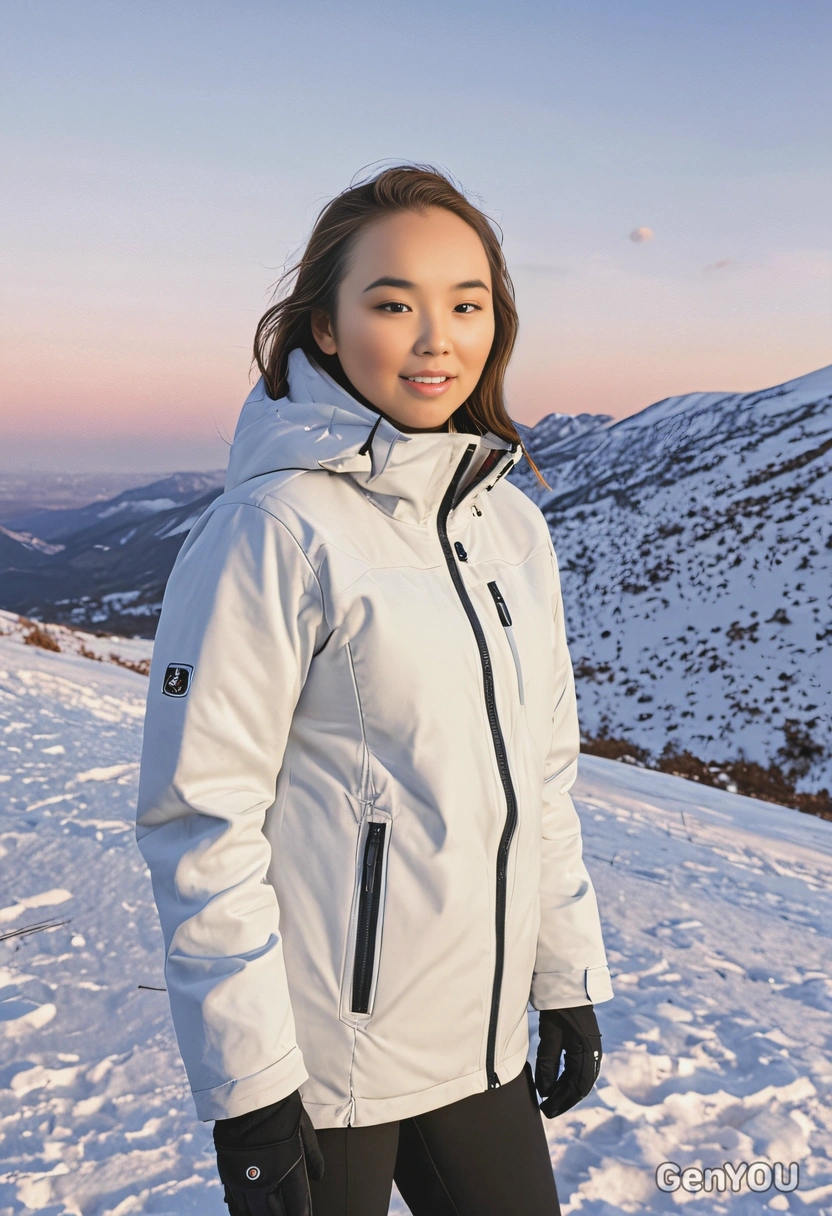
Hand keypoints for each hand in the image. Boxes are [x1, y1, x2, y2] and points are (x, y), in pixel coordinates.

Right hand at [213, 1090, 323, 1215]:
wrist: (248, 1092)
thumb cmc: (280, 1106)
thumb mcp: (304, 1127)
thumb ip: (313, 1155)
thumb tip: (319, 1176)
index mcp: (288, 1168)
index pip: (297, 1205)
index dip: (302, 1214)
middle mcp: (265, 1178)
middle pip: (274, 1214)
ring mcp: (244, 1177)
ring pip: (251, 1212)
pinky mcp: (228, 1172)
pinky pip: (233, 1201)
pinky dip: (240, 1211)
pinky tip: (244, 1214)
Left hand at [535, 1005, 602, 1117]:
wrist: (567, 987)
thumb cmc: (558, 1010)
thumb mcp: (550, 1037)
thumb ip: (547, 1064)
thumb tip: (545, 1092)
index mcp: (588, 1054)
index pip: (578, 1088)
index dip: (563, 1102)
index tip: (547, 1112)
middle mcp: (593, 1055)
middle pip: (580, 1086)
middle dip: (563, 1099)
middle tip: (546, 1110)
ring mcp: (591, 1050)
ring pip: (579, 1078)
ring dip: (565, 1090)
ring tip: (549, 1100)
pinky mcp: (585, 1044)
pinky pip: (578, 1069)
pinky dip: (567, 1079)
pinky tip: (556, 1084)